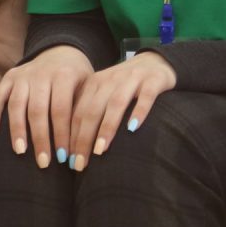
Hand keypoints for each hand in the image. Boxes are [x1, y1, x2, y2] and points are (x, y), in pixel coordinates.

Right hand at [0, 45, 94, 169]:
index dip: (62, 134)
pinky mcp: (10, 76)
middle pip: (38, 110)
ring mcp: (24, 74)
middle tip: (44, 163)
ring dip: (17, 130)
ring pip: (17, 105)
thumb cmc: (77, 78)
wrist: (61, 51)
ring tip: (20, 152)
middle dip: (40, 139)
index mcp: (64, 75)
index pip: (62, 110)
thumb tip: (84, 146)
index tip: (64, 157)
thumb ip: (83, 109)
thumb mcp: (87, 86)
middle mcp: (42, 74)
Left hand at [65, 51, 176, 170]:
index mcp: (94, 83)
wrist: (156, 61)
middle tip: (81, 164)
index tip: (69, 161)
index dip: (72, 137)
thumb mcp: (104, 93)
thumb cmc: (126, 86)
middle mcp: (110, 79)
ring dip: (106, 127)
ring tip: (100, 150)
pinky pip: (145, 96)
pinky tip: (133, 128)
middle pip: (93, 110)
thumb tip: (72, 148)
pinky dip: (139, 112)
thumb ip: (90, 111)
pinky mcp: (153, 80)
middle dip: (84, 139)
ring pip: (116, 104)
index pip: (78, 112)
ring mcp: (132, 78)